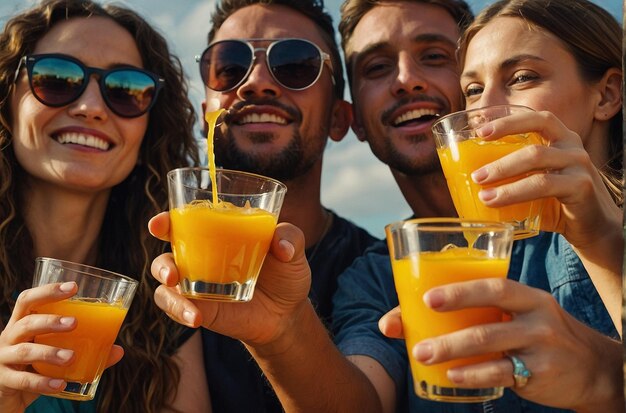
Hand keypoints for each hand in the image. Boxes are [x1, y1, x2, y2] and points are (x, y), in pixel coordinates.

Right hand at [0, 283, 123, 412]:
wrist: (6, 397)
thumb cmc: (33, 367)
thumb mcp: (55, 356)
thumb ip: (85, 351)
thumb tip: (118, 350)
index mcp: (22, 324)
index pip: (28, 300)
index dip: (48, 291)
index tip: (73, 287)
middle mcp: (10, 338)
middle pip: (26, 322)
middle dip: (51, 321)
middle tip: (75, 323)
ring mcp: (3, 359)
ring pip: (25, 351)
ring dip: (50, 352)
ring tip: (71, 356)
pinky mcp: (3, 381)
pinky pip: (23, 381)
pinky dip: (43, 382)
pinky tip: (61, 384)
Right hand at [149, 212, 310, 346]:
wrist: (287, 314)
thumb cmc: (285, 274)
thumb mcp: (295, 251)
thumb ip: (291, 239)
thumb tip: (282, 246)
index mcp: (218, 232)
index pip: (186, 219)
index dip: (167, 219)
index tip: (159, 223)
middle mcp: (200, 255)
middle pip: (168, 246)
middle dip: (161, 252)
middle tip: (172, 267)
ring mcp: (196, 283)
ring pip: (165, 278)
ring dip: (165, 279)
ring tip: (176, 284)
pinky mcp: (198, 307)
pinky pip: (176, 307)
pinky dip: (180, 310)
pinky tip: (196, 317)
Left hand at [381, 279, 622, 410]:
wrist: (591, 368)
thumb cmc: (535, 335)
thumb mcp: (515, 317)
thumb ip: (469, 314)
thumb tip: (393, 323)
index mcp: (526, 295)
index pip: (494, 285)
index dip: (460, 288)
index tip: (426, 296)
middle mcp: (537, 314)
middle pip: (491, 309)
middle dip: (452, 312)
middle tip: (420, 319)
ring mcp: (541, 344)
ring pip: (491, 341)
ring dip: (452, 348)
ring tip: (423, 354)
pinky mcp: (540, 372)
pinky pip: (502, 372)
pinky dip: (474, 374)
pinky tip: (452, 376)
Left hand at [471, 110, 620, 249]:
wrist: (593, 226)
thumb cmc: (556, 201)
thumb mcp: (535, 180)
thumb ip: (512, 174)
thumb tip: (467, 178)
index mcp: (560, 138)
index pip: (536, 118)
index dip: (508, 121)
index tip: (479, 131)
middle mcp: (571, 145)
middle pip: (535, 135)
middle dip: (500, 154)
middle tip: (476, 174)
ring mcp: (579, 164)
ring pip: (536, 159)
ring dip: (504, 173)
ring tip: (482, 192)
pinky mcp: (581, 186)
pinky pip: (545, 185)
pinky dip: (517, 193)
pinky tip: (498, 203)